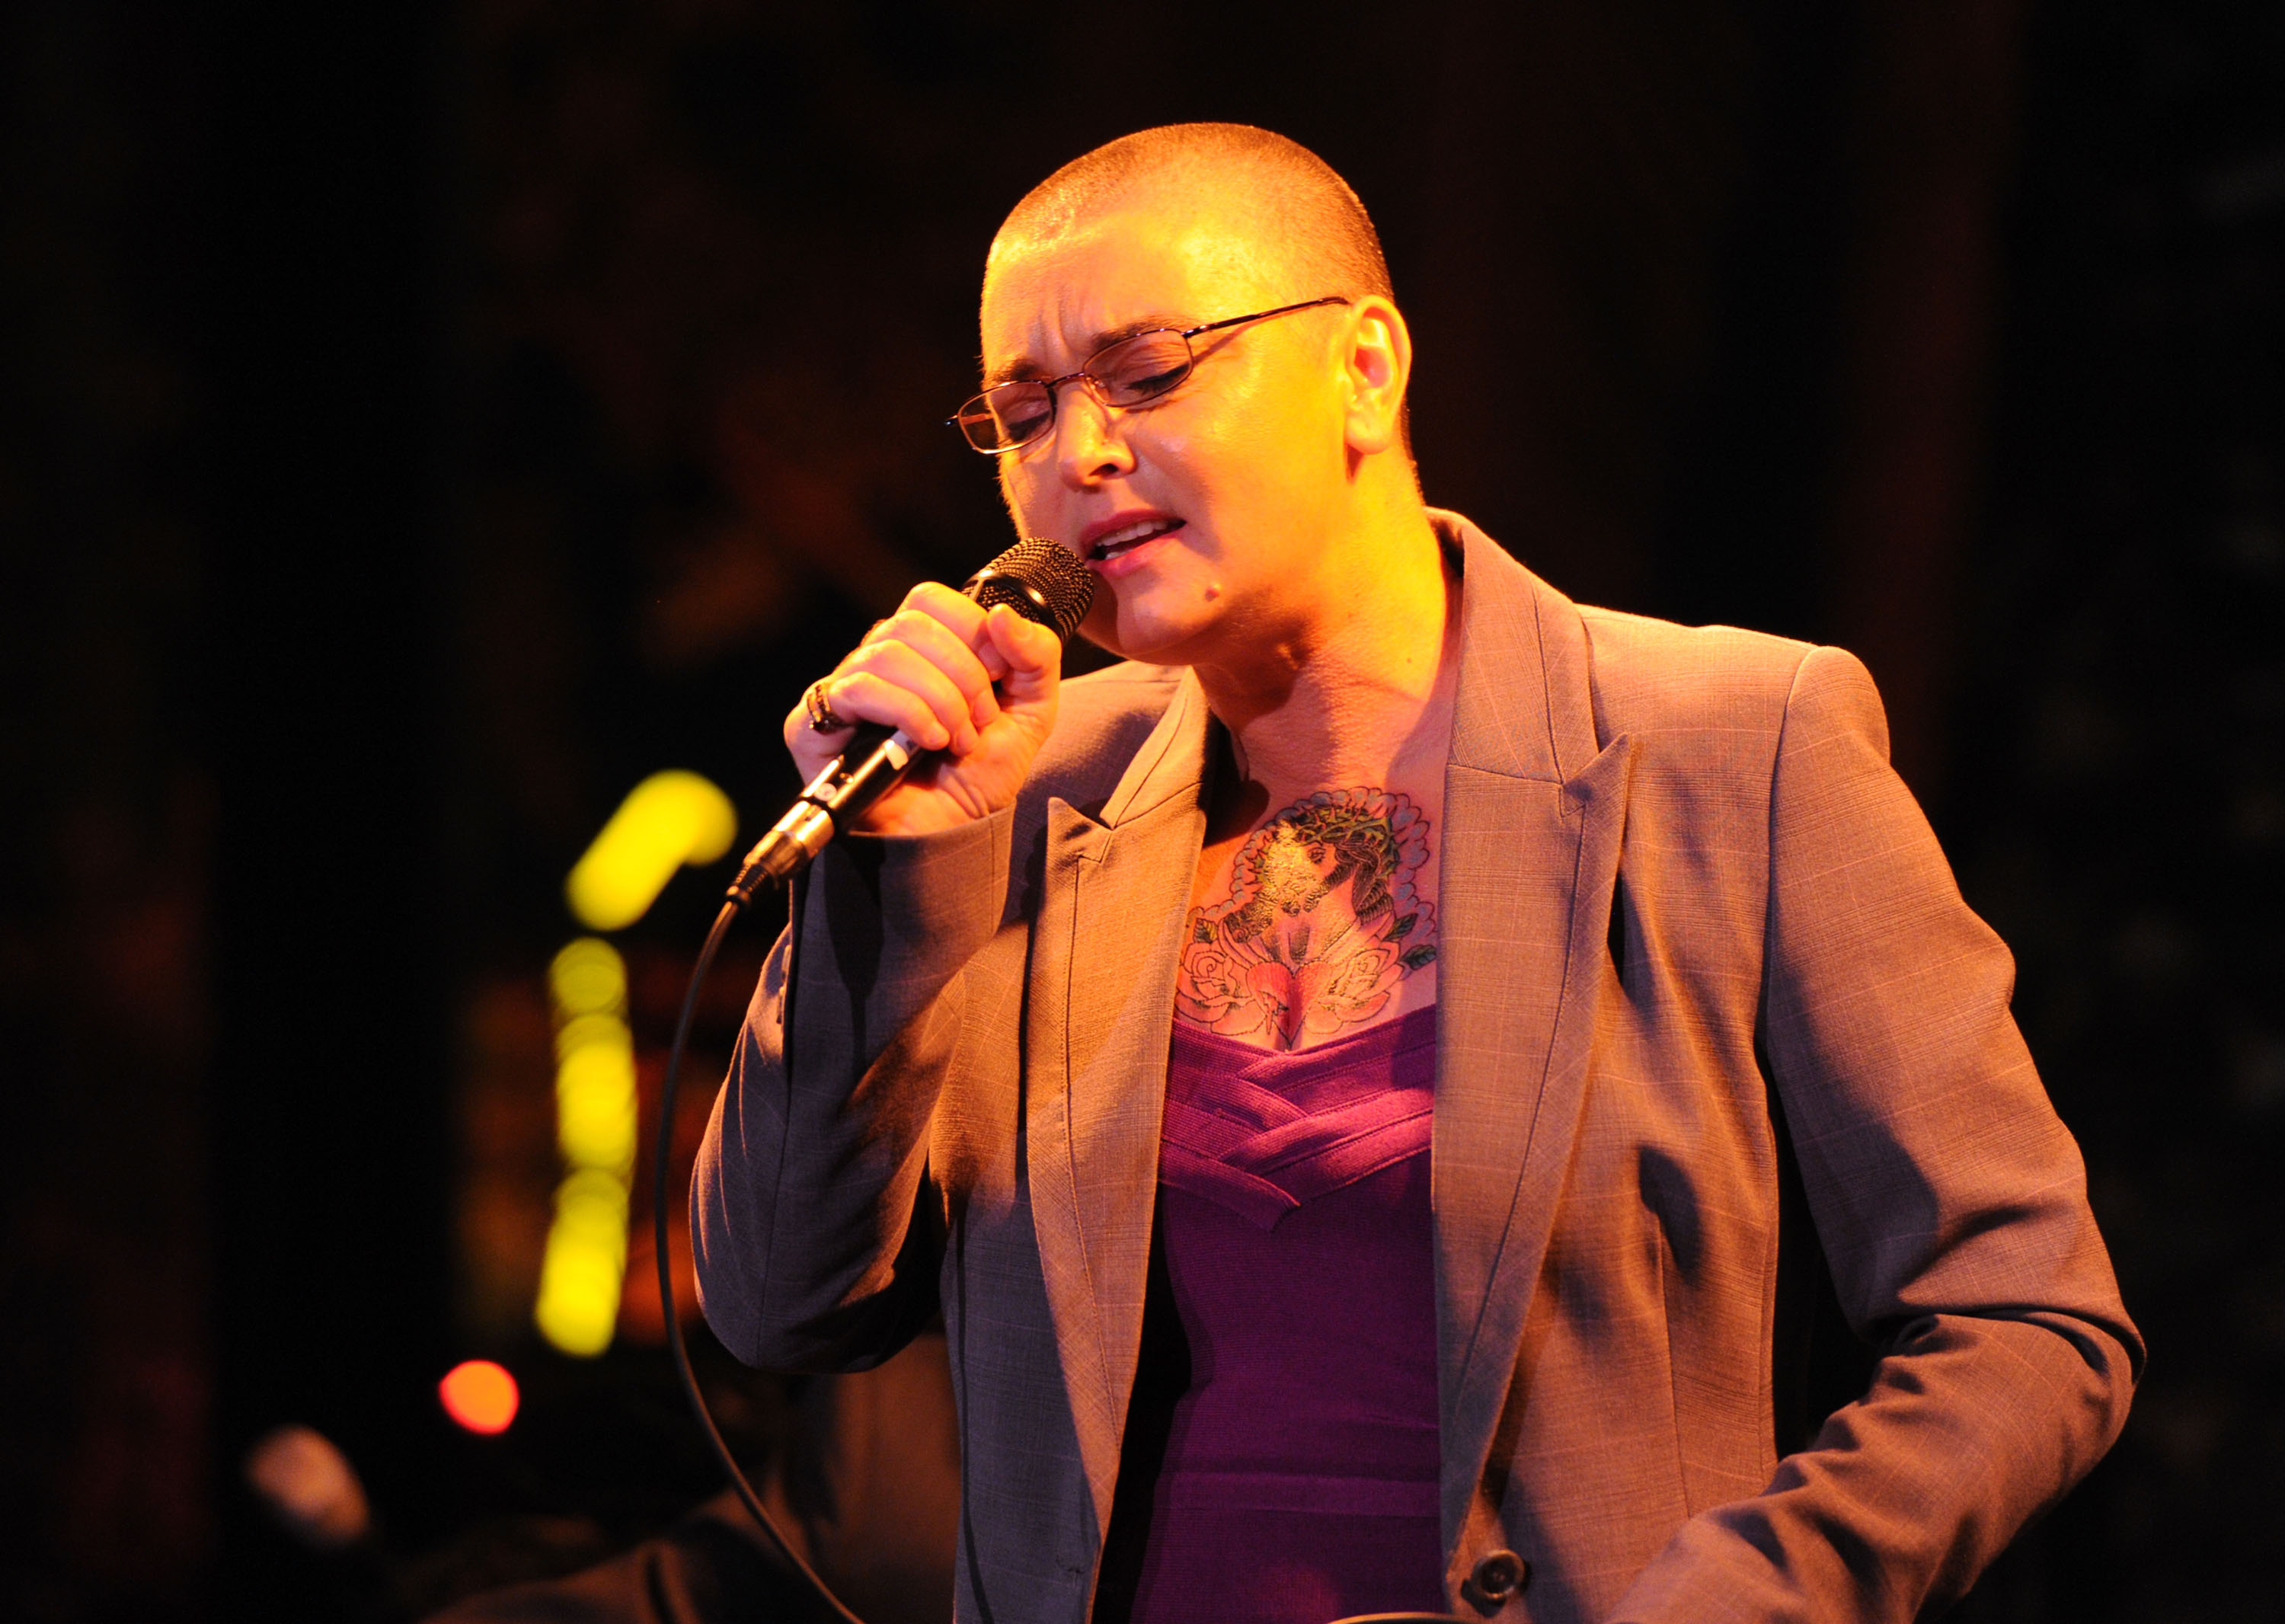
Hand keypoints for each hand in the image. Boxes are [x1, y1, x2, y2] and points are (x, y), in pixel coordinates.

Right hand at [782, 583, 1062, 836]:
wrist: (951, 835)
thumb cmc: (979, 773)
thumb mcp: (1032, 710)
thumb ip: (1035, 655)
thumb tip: (1002, 612)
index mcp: (921, 647)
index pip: (932, 599)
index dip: (972, 631)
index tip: (999, 680)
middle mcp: (878, 659)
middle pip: (912, 622)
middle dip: (963, 675)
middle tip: (980, 722)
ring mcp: (845, 688)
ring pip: (887, 653)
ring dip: (939, 700)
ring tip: (955, 741)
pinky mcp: (816, 722)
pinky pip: (857, 688)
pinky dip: (906, 712)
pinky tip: (927, 743)